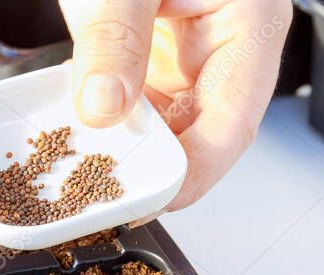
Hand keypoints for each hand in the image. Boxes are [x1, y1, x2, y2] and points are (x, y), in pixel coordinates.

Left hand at [61, 0, 291, 208]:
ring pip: (161, 128)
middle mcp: (224, 49)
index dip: (191, 174)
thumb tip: (102, 108)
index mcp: (250, 26)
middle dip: (149, 170)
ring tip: (78, 173)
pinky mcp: (152, 57)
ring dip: (121, 153)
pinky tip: (73, 136)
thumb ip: (115, 37)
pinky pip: (133, 106)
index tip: (148, 199)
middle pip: (196, 137)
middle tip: (100, 196)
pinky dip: (103, 126)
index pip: (231, 125)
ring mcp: (187, 56)